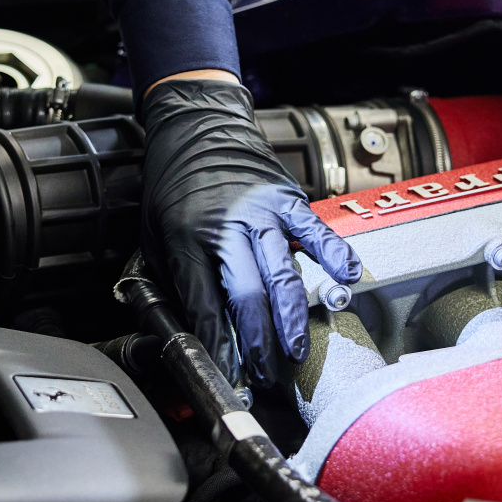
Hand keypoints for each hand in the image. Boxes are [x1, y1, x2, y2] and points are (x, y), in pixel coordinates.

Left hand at [140, 78, 362, 384]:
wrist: (196, 128)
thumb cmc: (173, 188)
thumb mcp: (153, 239)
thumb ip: (173, 283)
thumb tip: (188, 332)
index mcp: (187, 241)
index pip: (205, 306)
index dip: (219, 346)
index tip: (228, 373)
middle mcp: (227, 228)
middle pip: (249, 297)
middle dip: (260, 343)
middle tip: (267, 373)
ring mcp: (261, 213)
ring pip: (284, 275)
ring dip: (292, 319)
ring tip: (295, 350)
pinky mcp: (287, 199)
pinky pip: (315, 232)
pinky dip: (334, 257)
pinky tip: (348, 280)